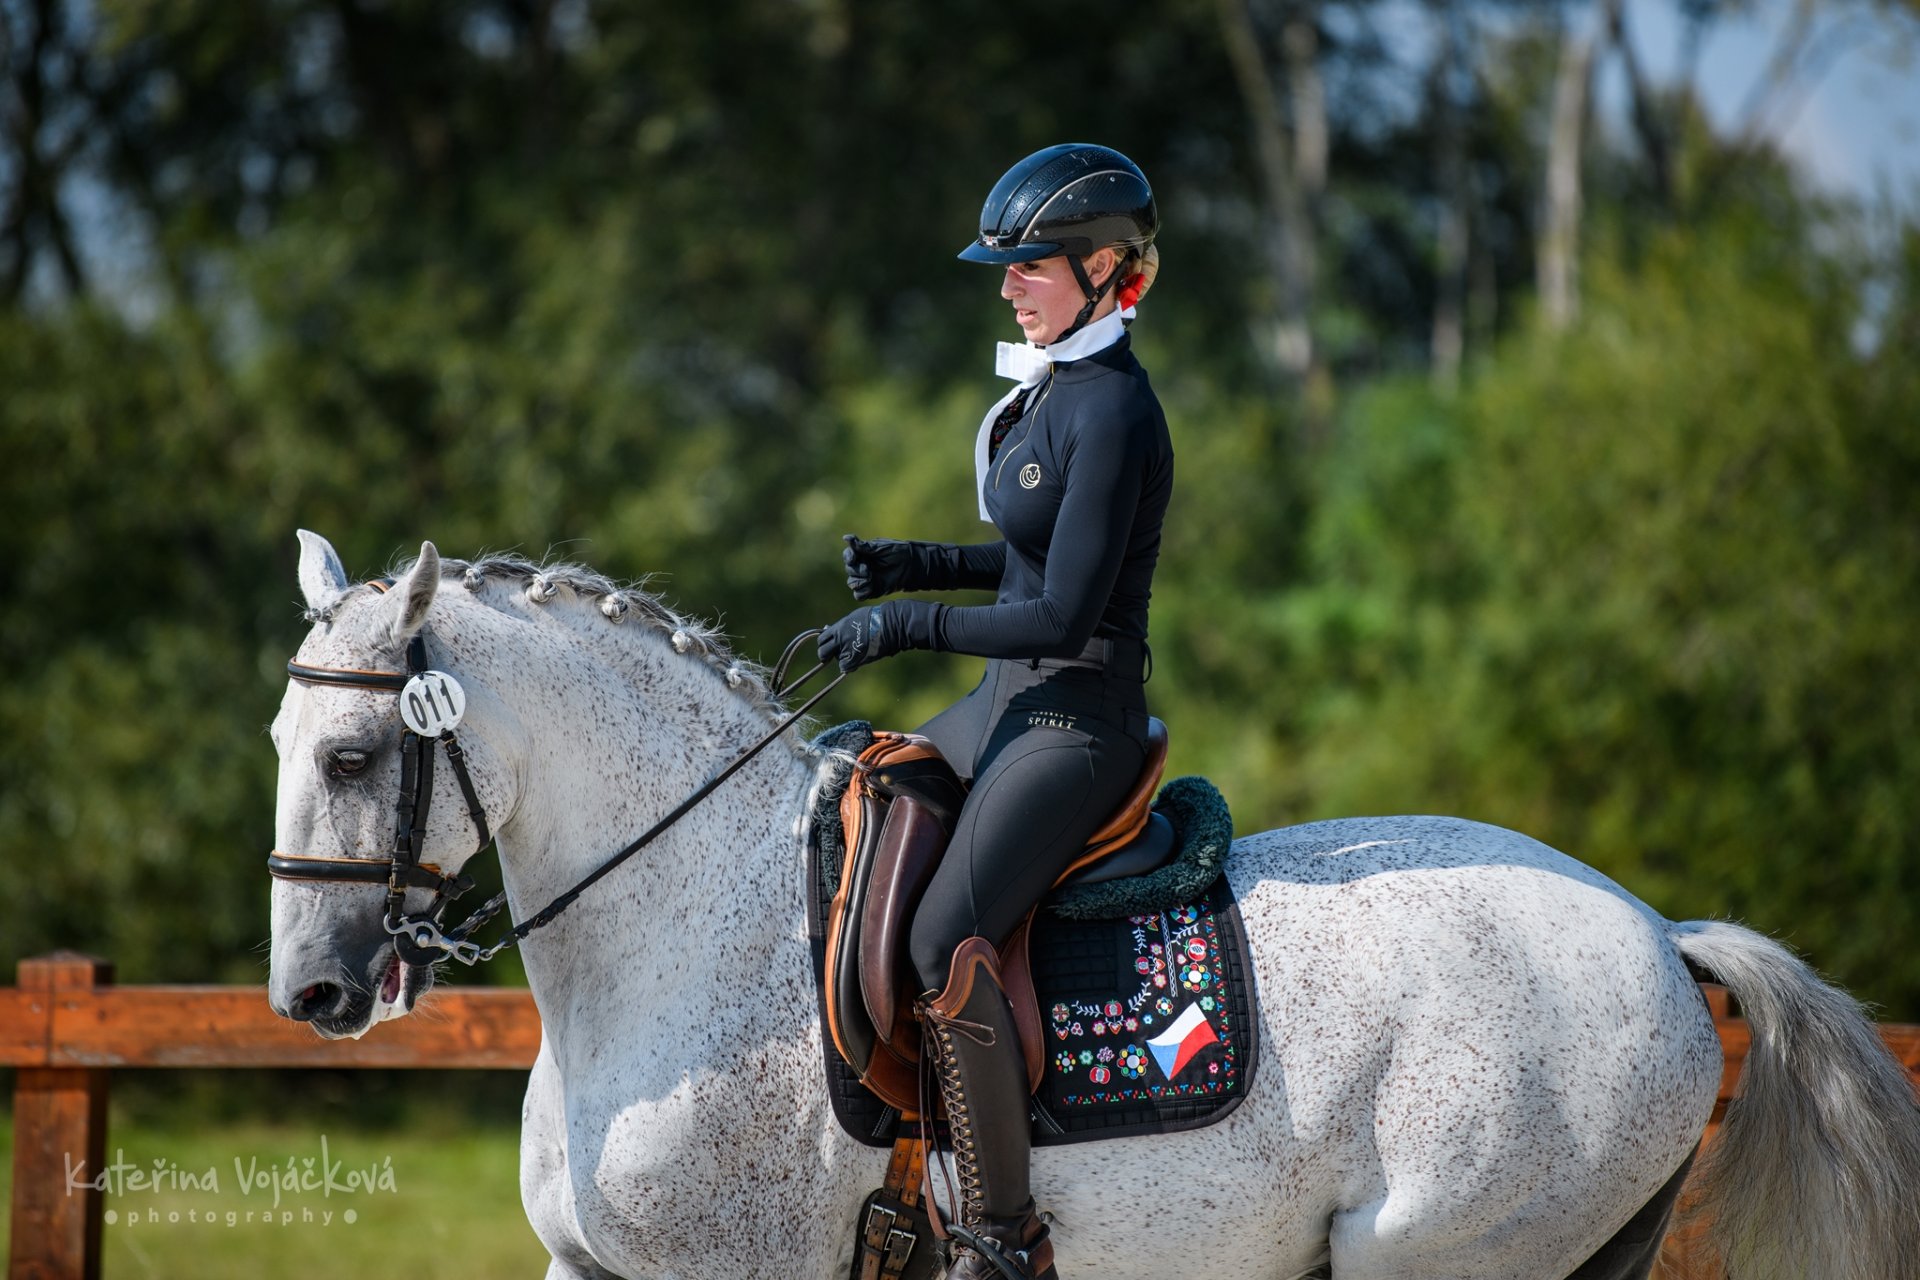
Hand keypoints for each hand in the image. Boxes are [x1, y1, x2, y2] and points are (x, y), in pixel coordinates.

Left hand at [816, 601, 940, 672]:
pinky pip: (846, 668)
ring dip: (842, 659)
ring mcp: (847, 650)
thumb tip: (834, 630)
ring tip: (853, 654)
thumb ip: (843, 626)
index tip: (828, 645)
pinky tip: (857, 661)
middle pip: (823, 652)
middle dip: (826, 654)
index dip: (824, 643)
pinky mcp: (856, 659)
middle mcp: (840, 639)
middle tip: (830, 656)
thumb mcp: (855, 618)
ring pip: (837, 660)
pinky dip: (850, 666)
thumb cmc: (876, 619)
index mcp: (839, 628)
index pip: (821, 639)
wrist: (890, 625)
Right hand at [843, 534, 914, 600]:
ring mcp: (867, 579)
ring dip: (859, 581)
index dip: (848, 558)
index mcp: (863, 554)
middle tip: (868, 570)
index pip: (848, 556)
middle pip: (849, 570)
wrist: (912, 566)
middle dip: (856, 570)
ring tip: (870, 577)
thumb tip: (845, 538)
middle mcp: (863, 566)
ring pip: (852, 583)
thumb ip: (863, 546)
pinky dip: (862, 592)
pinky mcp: (872, 590)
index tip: (854, 558)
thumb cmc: (898, 552)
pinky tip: (871, 586)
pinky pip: (859, 595)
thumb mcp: (880, 548)